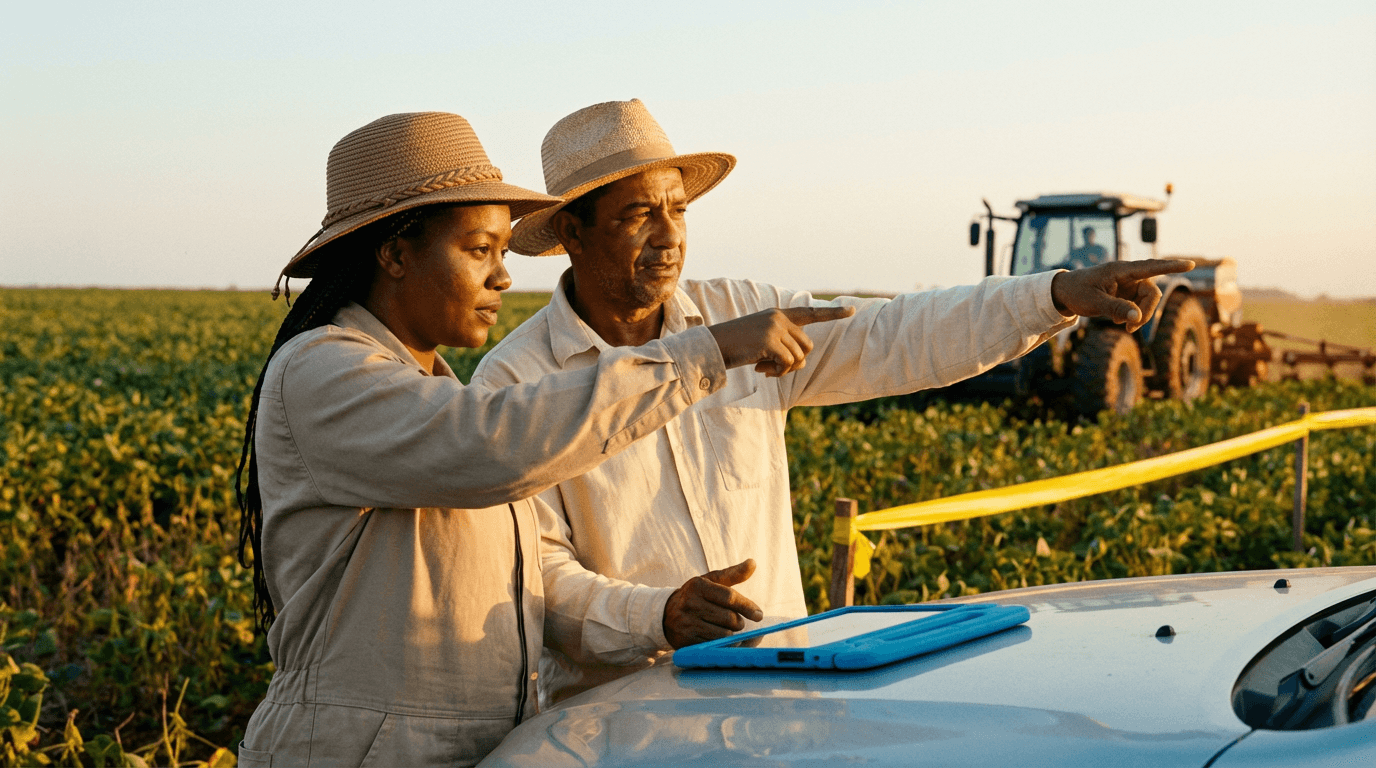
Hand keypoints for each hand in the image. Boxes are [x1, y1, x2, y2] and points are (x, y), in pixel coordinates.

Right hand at [663, 559, 763, 647]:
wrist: (666, 614)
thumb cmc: (696, 596)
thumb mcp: (711, 581)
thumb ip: (733, 574)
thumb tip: (753, 563)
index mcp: (698, 585)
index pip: (729, 597)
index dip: (747, 606)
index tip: (758, 615)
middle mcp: (690, 603)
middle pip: (729, 618)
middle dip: (738, 622)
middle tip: (737, 622)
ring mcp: (687, 623)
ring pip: (723, 634)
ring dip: (731, 634)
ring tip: (727, 629)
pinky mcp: (686, 640)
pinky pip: (713, 646)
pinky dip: (721, 644)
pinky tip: (718, 637)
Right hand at [707, 306, 855, 376]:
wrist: (713, 346)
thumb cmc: (736, 346)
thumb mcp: (762, 341)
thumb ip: (783, 344)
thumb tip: (801, 361)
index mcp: (778, 314)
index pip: (810, 313)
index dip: (832, 313)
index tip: (852, 310)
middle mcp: (779, 318)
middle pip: (807, 346)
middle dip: (795, 361)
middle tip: (773, 368)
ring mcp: (775, 328)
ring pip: (799, 357)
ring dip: (784, 370)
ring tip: (764, 368)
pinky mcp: (770, 341)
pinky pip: (788, 364)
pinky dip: (778, 373)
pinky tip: (762, 371)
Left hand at [1050, 259, 1194, 332]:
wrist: (1064, 293)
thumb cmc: (1077, 292)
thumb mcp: (1093, 303)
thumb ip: (1115, 309)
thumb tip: (1137, 318)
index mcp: (1120, 270)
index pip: (1150, 267)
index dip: (1171, 266)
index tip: (1191, 264)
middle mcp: (1128, 275)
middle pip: (1152, 292)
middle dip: (1147, 311)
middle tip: (1131, 328)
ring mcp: (1128, 285)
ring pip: (1147, 300)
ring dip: (1140, 315)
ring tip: (1125, 326)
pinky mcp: (1126, 294)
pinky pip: (1139, 305)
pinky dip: (1134, 315)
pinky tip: (1120, 322)